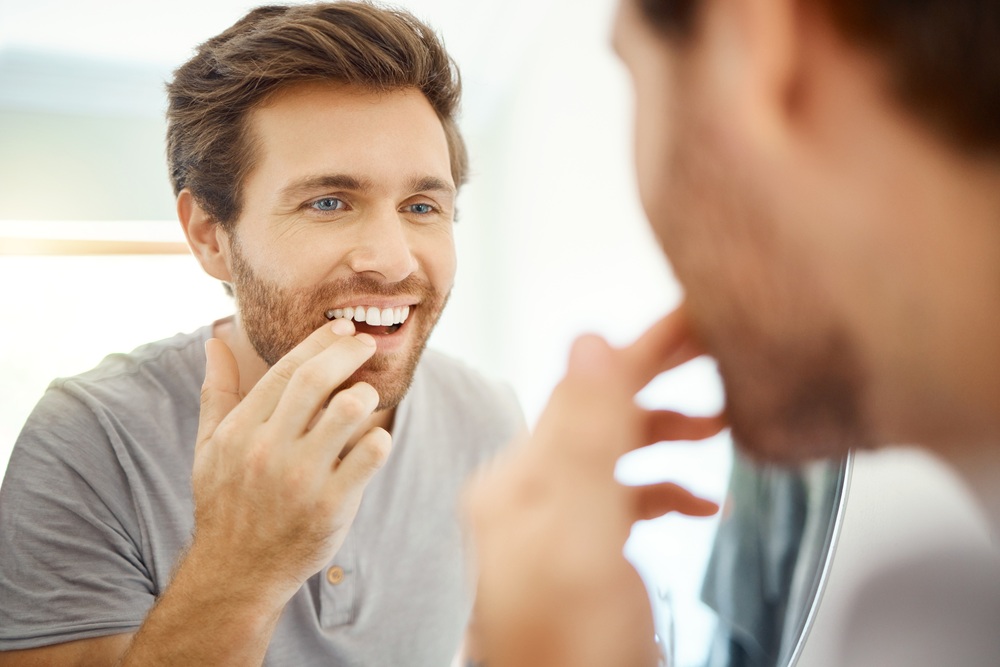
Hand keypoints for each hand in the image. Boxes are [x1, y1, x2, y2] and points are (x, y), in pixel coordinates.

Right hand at [191, 318, 391, 604]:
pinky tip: (373, 441)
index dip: (320, 342)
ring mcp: (301, 477)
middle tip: (368, 345)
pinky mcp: (332, 504)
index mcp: (241, 430)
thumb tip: (214, 341)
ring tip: (366, 396)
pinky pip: (371, 453)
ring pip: (349, 410)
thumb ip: (217, 392)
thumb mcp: (209, 447)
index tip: (342, 330)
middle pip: (317, 380)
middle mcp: (269, 449)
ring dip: (366, 394)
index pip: (287, 369)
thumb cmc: (226, 503)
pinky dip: (379, 439)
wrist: (238, 571)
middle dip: (349, 352)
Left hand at [464, 307, 722, 666]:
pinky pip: (629, 500)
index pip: (587, 388)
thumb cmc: (564, 653)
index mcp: (520, 481)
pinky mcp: (587, 556)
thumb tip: (589, 343)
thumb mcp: (582, 539)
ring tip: (721, 420)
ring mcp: (560, 525)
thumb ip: (588, 441)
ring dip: (669, 431)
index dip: (648, 347)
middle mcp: (532, 495)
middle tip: (720, 347)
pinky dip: (667, 489)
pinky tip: (700, 499)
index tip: (697, 313)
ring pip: (619, 451)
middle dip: (663, 377)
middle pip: (603, 410)